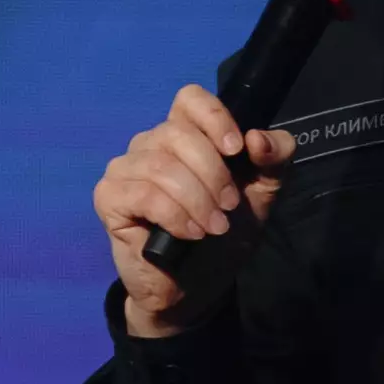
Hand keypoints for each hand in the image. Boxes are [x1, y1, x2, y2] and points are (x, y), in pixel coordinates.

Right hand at [93, 84, 296, 337]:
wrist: (196, 285)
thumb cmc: (224, 233)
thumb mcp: (263, 194)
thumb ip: (275, 160)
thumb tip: (257, 139)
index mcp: (185, 134)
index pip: (189, 98)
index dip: (214, 118)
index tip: (236, 150)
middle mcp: (150, 143)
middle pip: (178, 133)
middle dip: (213, 173)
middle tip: (229, 207)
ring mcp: (125, 169)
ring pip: (161, 166)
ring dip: (197, 200)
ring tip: (214, 227)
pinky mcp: (109, 198)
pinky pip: (143, 194)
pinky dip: (174, 215)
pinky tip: (190, 234)